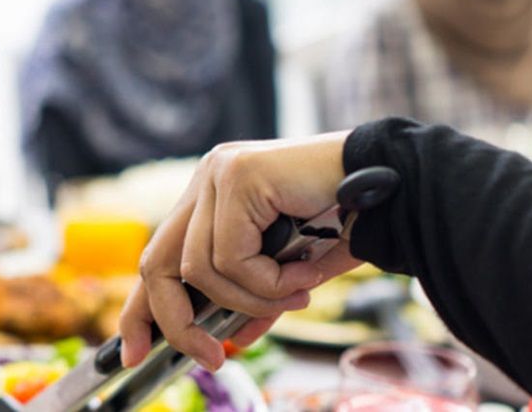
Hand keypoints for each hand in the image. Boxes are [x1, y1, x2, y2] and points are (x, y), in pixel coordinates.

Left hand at [119, 131, 360, 370]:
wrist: (399, 189)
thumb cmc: (348, 224)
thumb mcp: (289, 274)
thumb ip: (254, 301)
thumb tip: (230, 341)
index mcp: (211, 200)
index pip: (156, 258)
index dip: (140, 309)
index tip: (132, 352)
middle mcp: (206, 180)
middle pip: (157, 264)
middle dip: (177, 321)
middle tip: (214, 358)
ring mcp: (217, 173)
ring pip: (200, 268)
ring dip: (252, 299)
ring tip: (298, 293)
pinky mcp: (237, 173)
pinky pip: (231, 256)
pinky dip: (268, 281)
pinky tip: (305, 272)